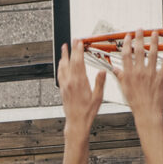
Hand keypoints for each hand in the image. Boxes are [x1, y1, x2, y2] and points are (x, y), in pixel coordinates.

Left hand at [58, 43, 100, 163]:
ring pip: (63, 67)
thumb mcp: (98, 97)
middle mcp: (70, 82)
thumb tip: (103, 71)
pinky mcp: (62, 90)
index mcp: (80, 82)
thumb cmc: (88, 112)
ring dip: (64, 57)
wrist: (76, 122)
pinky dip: (61, 67)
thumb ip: (100, 83)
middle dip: (71, 50)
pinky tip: (61, 65)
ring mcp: (65, 86)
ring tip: (64, 49)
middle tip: (72, 41)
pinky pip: (60, 75)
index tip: (79, 42)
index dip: (78, 51)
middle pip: (70, 62)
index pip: (78, 62)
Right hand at [117, 35, 162, 163]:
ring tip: (155, 32)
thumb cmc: (135, 103)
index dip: (128, 44)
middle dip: (140, 38)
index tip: (129, 36)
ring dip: (154, 41)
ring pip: (152, 54)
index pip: (126, 55)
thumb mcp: (124, 89)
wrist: (147, 113)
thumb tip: (114, 70)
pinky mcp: (161, 77)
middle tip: (141, 29)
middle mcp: (139, 72)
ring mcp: (151, 74)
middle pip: (139, 51)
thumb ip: (120, 77)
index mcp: (129, 75)